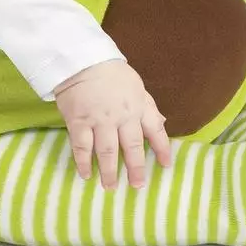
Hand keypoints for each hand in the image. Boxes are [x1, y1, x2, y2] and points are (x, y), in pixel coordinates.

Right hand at [53, 59, 171, 189]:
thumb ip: (147, 106)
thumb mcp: (135, 85)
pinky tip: (86, 175)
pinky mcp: (79, 121)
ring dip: (109, 172)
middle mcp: (122, 115)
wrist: (82, 59)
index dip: (162, 149)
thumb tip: (161, 124)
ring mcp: (100, 119)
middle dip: (136, 168)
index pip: (155, 129)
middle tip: (138, 186)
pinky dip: (84, 163)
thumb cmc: (111, 72)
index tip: (165, 165)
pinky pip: (82, 147)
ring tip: (110, 186)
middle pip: (132, 146)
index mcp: (139, 104)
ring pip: (107, 151)